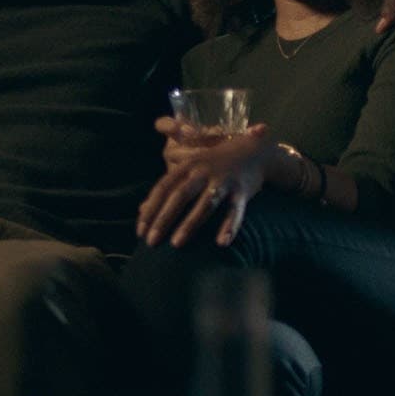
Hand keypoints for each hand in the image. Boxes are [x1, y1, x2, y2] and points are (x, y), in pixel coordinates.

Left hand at [136, 123, 276, 247]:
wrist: (254, 151)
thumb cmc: (216, 163)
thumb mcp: (190, 169)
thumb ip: (168, 187)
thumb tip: (142, 209)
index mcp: (188, 165)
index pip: (163, 188)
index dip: (151, 209)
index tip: (140, 231)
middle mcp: (204, 171)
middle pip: (180, 195)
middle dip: (164, 219)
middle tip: (151, 241)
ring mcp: (224, 180)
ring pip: (205, 204)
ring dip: (190, 224)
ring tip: (176, 244)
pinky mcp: (242, 190)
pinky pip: (235, 211)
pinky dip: (229, 226)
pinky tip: (221, 243)